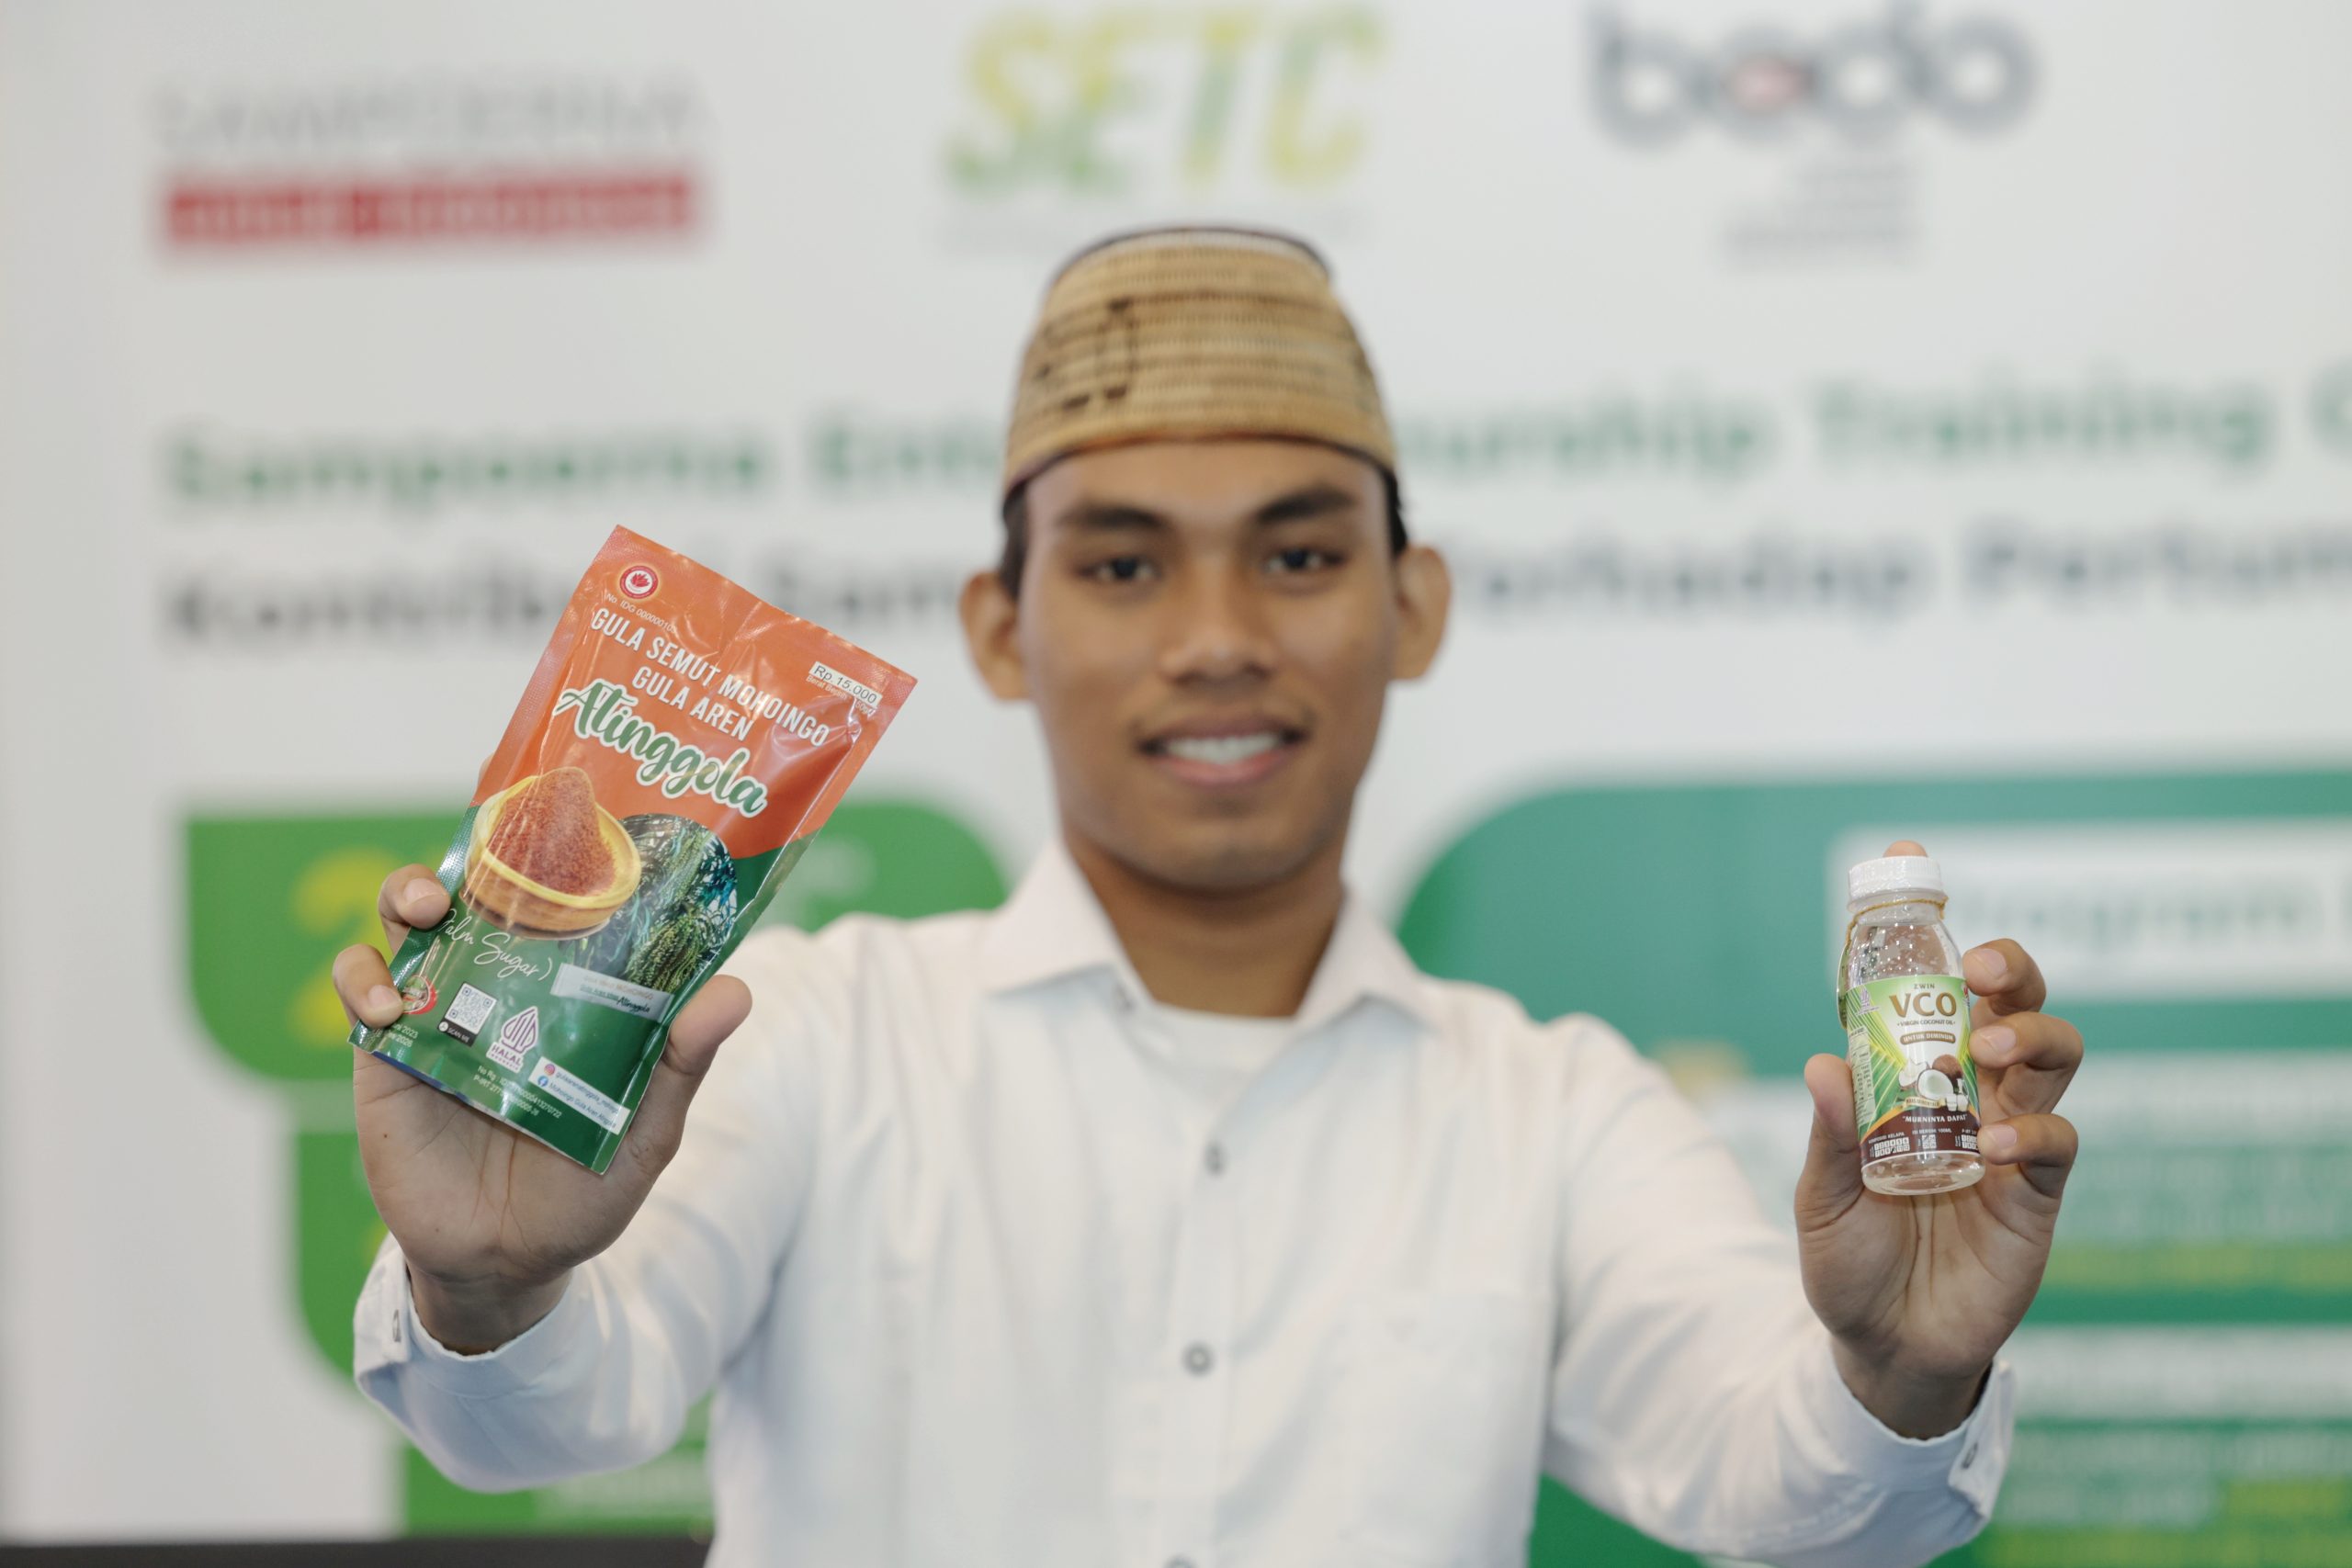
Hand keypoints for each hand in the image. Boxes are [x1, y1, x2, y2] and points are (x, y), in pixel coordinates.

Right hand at [335, 865, 753, 1351]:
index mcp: (565, 991)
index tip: (567, 822)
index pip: (558, 902)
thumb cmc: (584, 1192)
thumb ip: (682, 1061)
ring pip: (404, 923)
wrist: (507, 1264)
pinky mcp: (385, 1055)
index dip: (556, 854)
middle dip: (472, 857)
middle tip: (485, 863)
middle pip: (476, 891)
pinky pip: (359, 993)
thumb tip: (736, 990)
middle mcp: (500, 987)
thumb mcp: (646, 1128)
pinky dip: (363, 984)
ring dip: (406, 897)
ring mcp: (438, 1012)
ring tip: (425, 913)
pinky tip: (390, 1008)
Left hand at [1793, 839, 2082, 1436]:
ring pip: (2055, 1055)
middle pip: (2019, 1005)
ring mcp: (2009, 1139)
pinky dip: (2029, 1134)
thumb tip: (1824, 1065)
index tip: (1908, 861)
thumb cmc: (1849, 1262)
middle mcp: (1970, 1095)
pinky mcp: (2036, 1195)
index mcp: (1913, 1080)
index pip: (1929, 992)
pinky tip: (1990, 1147)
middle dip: (2013, 970)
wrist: (1882, 1348)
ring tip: (1990, 1050)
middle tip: (1984, 970)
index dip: (1929, 929)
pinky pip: (2053, 1142)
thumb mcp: (1819, 1199)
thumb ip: (1827, 1138)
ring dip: (2032, 1036)